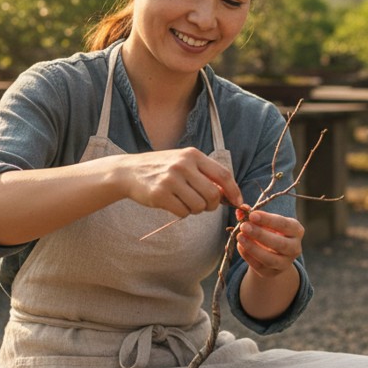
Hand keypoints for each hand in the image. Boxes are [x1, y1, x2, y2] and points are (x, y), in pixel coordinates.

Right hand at [122, 147, 241, 216]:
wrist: (129, 171)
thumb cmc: (162, 168)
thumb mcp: (184, 162)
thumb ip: (205, 173)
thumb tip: (229, 195)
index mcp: (193, 155)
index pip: (223, 175)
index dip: (234, 191)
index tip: (238, 202)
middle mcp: (183, 165)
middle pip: (213, 194)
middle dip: (212, 205)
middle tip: (204, 205)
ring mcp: (170, 179)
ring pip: (199, 206)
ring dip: (195, 210)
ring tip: (185, 202)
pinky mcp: (160, 194)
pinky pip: (183, 212)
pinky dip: (182, 213)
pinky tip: (173, 204)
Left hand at [235, 207, 302, 277]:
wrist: (272, 251)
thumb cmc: (270, 230)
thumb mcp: (265, 221)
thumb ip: (253, 215)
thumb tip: (241, 210)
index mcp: (296, 231)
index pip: (284, 225)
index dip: (268, 220)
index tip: (252, 215)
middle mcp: (295, 248)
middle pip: (280, 244)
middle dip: (260, 234)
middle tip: (244, 226)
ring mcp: (285, 263)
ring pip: (270, 259)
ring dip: (253, 248)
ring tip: (239, 236)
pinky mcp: (272, 273)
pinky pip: (259, 267)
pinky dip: (248, 256)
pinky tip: (240, 246)